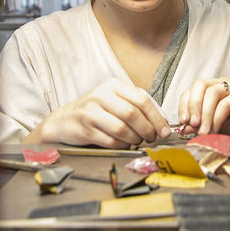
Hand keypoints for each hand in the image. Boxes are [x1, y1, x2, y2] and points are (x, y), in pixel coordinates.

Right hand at [28, 78, 170, 147]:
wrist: (64, 121)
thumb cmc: (95, 111)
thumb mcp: (114, 100)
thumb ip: (135, 105)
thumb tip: (162, 122)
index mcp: (113, 85)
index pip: (142, 100)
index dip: (156, 117)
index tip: (165, 131)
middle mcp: (101, 95)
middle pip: (132, 114)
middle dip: (147, 130)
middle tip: (152, 138)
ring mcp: (91, 112)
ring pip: (122, 128)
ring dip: (135, 139)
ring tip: (138, 141)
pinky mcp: (85, 128)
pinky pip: (111, 140)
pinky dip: (122, 145)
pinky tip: (125, 144)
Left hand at [178, 78, 229, 137]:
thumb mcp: (215, 127)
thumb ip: (200, 125)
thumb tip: (184, 127)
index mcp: (213, 89)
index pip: (192, 90)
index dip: (184, 105)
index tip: (183, 122)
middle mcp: (223, 85)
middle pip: (200, 85)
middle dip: (192, 105)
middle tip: (192, 125)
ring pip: (212, 93)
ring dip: (204, 114)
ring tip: (204, 132)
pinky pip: (226, 104)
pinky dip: (217, 118)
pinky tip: (216, 129)